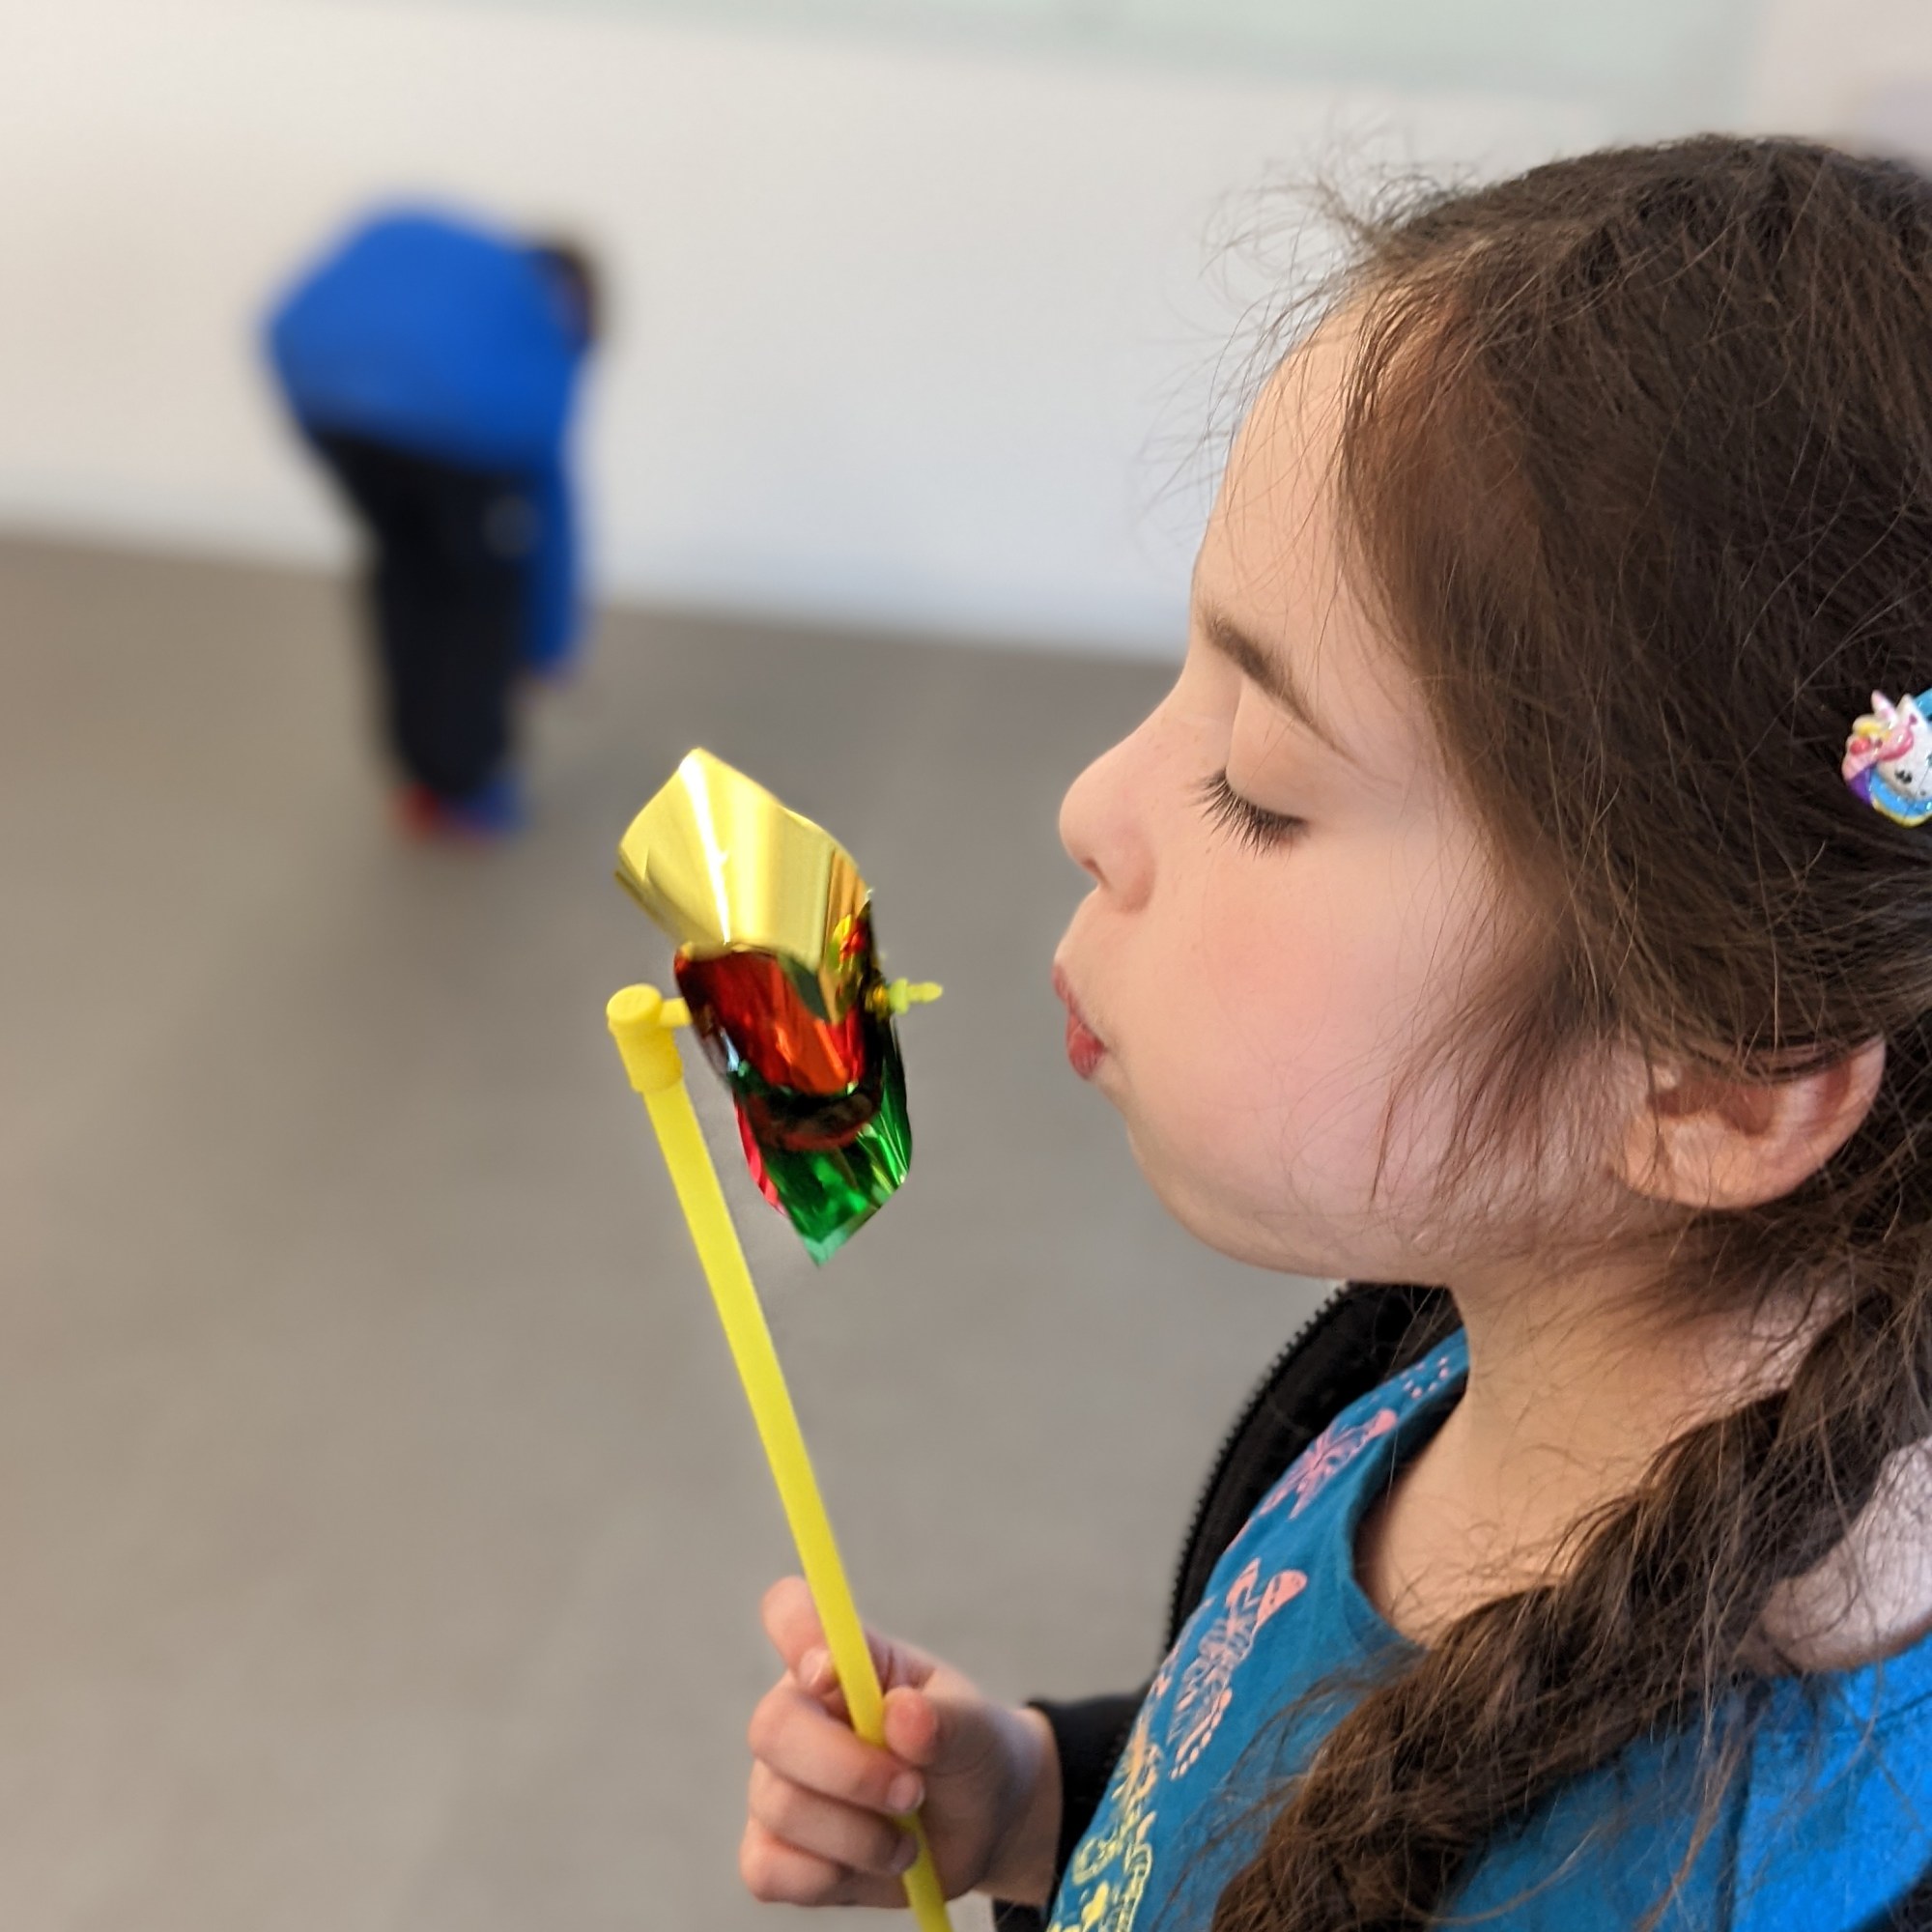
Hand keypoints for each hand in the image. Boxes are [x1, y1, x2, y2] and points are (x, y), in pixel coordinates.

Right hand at [741, 1577, 1060, 1909]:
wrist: (983, 1824)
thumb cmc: (971, 1752)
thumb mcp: (978, 1728)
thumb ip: (945, 1719)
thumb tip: (902, 1715)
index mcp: (843, 1662)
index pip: (788, 1612)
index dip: (797, 1633)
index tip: (835, 1671)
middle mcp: (798, 1715)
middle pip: (771, 1727)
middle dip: (848, 1770)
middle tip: (912, 1791)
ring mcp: (778, 1784)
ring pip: (781, 1804)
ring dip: (860, 1834)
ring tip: (909, 1840)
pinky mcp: (774, 1852)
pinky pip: (767, 1868)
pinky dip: (827, 1876)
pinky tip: (873, 1865)